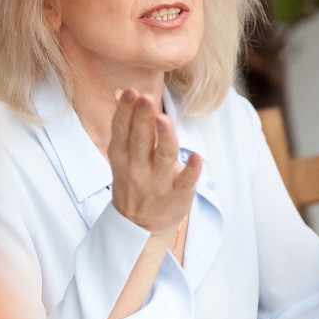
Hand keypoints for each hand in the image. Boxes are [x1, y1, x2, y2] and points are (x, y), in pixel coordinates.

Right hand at [108, 88, 201, 236]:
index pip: (122, 130)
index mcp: (122, 156)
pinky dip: (191, 170)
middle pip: (140, 139)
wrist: (140, 226)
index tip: (129, 92)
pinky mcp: (178, 195)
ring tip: (163, 119)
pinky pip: (185, 181)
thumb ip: (125, 124)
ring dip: (164, 137)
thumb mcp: (122, 155)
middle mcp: (138, 168)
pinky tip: (196, 157)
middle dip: (141, 118)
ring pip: (163, 156)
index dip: (125, 111)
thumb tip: (121, 92)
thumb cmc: (134, 181)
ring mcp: (158, 182)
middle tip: (145, 97)